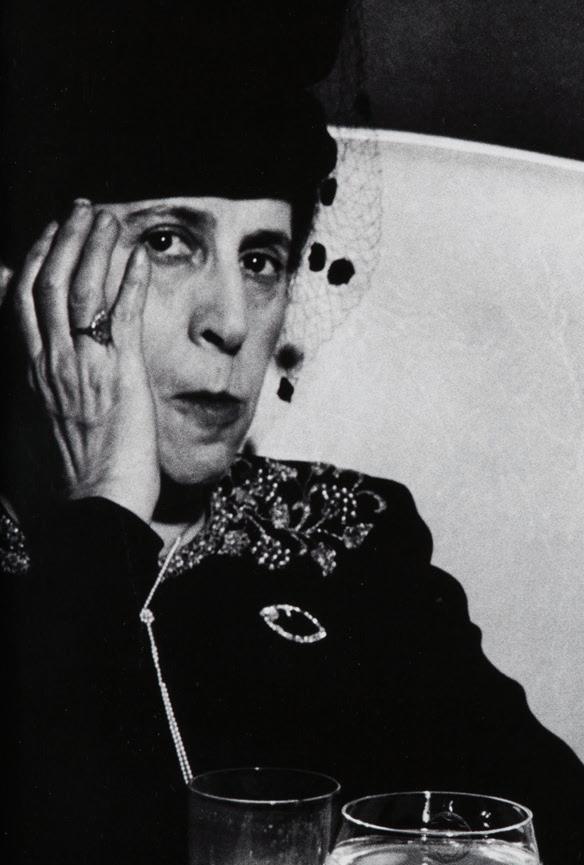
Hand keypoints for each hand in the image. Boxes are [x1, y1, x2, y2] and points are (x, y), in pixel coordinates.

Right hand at [12, 201, 157, 520]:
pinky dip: (130, 281)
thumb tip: (30, 385)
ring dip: (96, 248)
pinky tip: (139, 257)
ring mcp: (83, 365)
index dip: (35, 260)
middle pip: (49, 282)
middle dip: (65, 239)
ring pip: (82, 289)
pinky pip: (123, 315)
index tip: (49, 235)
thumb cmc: (62, 487)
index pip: (22, 300)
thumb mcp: (28, 435)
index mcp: (27, 373)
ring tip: (109, 218)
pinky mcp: (121, 374)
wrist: (88, 512)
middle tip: (82, 211)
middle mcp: (49, 361)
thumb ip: (30, 399)